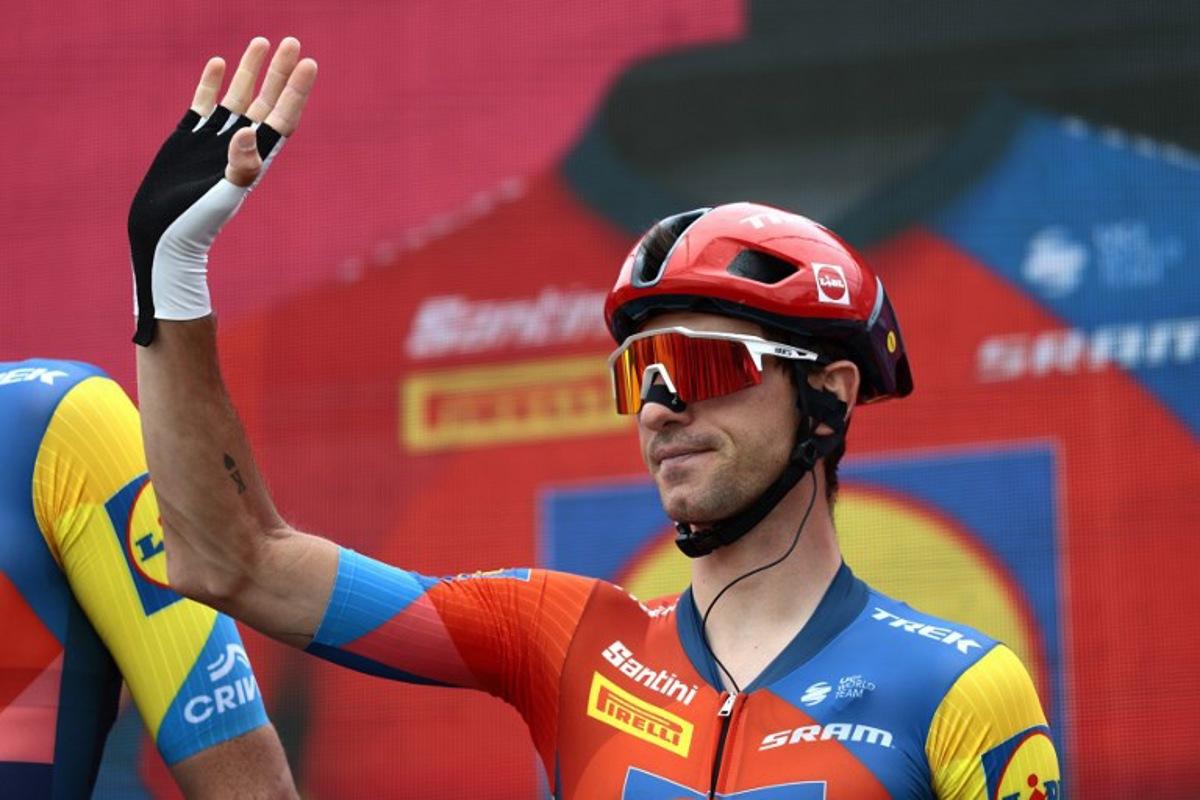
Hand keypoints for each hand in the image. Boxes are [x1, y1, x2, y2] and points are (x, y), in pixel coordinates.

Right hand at [129, 38, 316, 344]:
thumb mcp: (224, 192)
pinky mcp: (190, 138)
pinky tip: (218, 63)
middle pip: (267, 100)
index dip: (296, 90)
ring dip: (250, 71)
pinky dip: (212, 83)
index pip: (283, 116)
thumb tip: (248, 130)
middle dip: (280, 72)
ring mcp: (215, 140)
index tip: (309, 63)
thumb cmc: (198, 219)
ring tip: (262, 42)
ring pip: (238, 96)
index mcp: (257, 157)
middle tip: (292, 42)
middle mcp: (240, 145)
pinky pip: (205, 103)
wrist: (163, 231)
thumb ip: (240, 164)